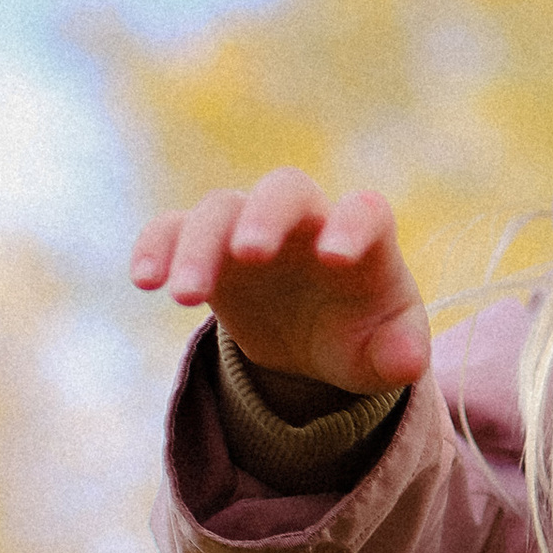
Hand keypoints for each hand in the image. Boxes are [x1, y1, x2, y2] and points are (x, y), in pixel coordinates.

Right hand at [130, 170, 431, 401]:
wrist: (316, 340)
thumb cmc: (362, 337)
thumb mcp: (387, 356)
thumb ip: (400, 355)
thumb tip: (408, 363)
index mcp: (363, 239)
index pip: (365, 211)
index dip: (352, 226)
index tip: (336, 261)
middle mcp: (305, 223)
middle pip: (285, 190)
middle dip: (265, 216)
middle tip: (249, 255)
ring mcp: (251, 229)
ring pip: (220, 210)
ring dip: (199, 246)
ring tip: (185, 298)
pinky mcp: (208, 248)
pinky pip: (173, 228)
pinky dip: (155, 246)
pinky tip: (144, 280)